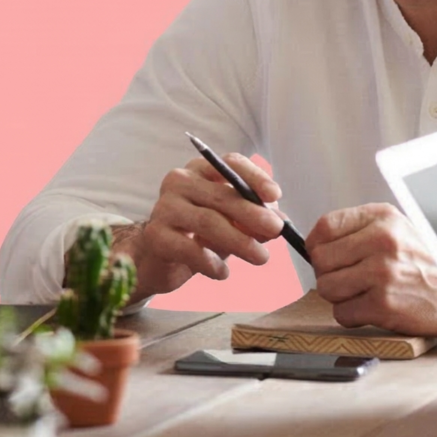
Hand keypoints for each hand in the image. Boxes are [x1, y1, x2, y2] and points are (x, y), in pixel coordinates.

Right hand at [112, 153, 285, 301]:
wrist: (158, 259)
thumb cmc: (199, 235)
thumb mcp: (231, 223)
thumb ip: (253, 219)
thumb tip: (280, 221)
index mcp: (201, 170)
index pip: (229, 163)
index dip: (255, 177)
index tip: (275, 195)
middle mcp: (180, 181)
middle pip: (222, 195)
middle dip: (253, 214)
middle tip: (277, 230)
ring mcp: (164, 207)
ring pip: (208, 221)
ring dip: (239, 241)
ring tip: (260, 257)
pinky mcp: (156, 235)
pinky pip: (189, 249)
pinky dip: (211, 263)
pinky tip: (223, 273)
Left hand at [303, 202, 436, 335]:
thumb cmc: (431, 265)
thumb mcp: (400, 230)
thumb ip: (361, 231)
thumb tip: (316, 244)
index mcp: (383, 218)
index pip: (325, 226)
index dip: (317, 244)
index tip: (323, 255)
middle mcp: (382, 241)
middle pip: (320, 259)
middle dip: (328, 273)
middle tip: (348, 279)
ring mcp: (382, 273)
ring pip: (326, 287)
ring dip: (340, 297)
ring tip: (363, 294)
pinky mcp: (384, 305)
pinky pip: (342, 313)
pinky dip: (353, 317)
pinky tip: (372, 310)